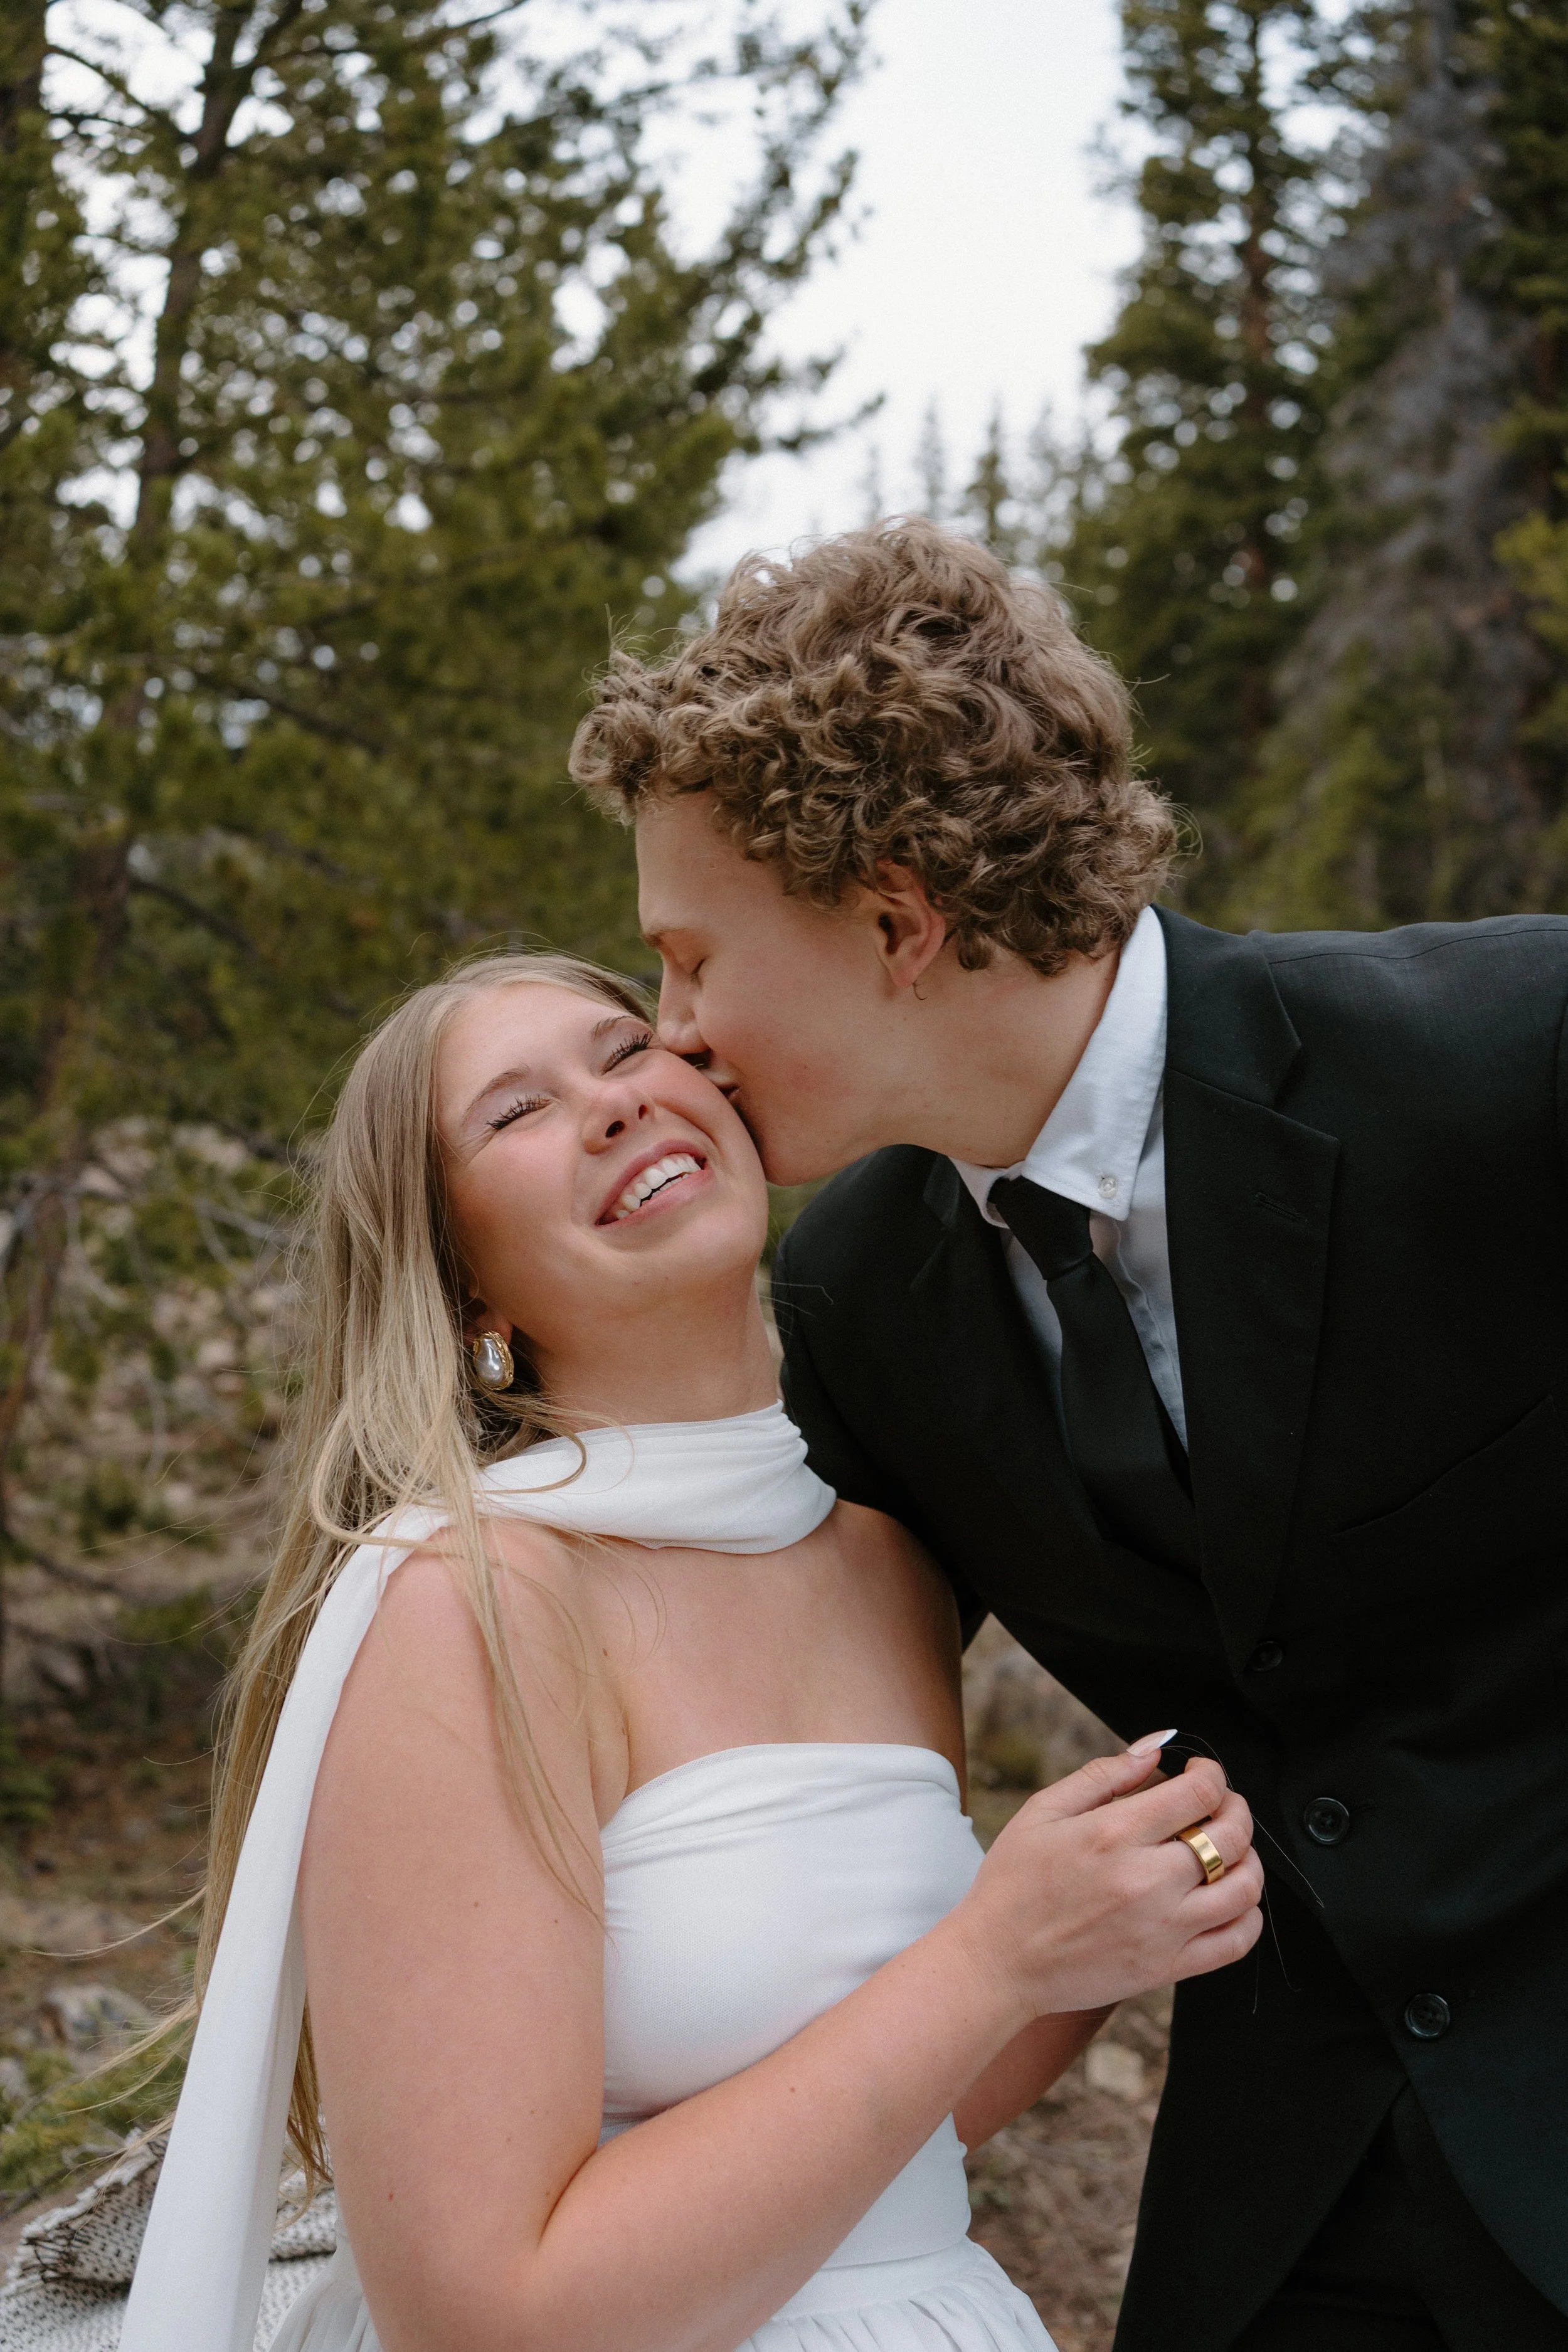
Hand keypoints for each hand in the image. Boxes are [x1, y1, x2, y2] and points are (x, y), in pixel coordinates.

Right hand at [950, 1747, 1262, 2023]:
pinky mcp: (1166, 1968)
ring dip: (1248, 1860)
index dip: (1211, 1774)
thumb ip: (1104, 1775)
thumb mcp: (1043, 1812)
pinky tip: (1230, 1899)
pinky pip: (1235, 1943)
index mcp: (1114, 1835)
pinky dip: (1248, 1916)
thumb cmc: (1014, 1886)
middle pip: (1230, 1836)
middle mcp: (1146, 1881)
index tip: (1201, 1773)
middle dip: (1235, 1809)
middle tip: (1220, 1805)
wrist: (997, 1963)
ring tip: (1229, 1850)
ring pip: (1243, 1889)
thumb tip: (1154, 1750)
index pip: (1198, 1793)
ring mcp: (1161, 1929)